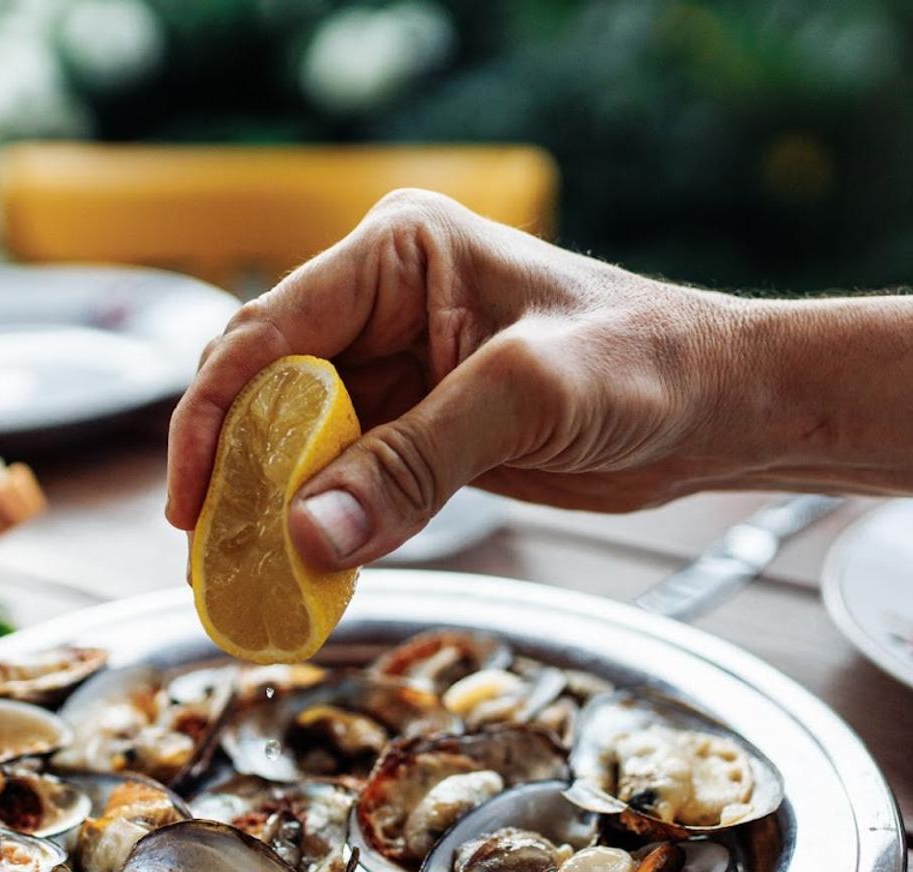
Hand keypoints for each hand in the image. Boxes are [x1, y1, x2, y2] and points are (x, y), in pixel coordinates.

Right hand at [164, 190, 755, 569]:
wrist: (722, 407)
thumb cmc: (647, 362)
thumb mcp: (525, 400)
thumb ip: (413, 465)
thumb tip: (304, 537)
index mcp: (395, 251)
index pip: (268, 332)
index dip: (214, 416)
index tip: (190, 501)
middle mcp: (381, 303)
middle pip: (267, 390)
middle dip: (235, 472)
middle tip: (212, 557)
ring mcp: (398, 370)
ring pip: (299, 444)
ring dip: (274, 508)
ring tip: (246, 578)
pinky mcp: (421, 429)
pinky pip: (347, 480)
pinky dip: (324, 526)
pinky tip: (308, 572)